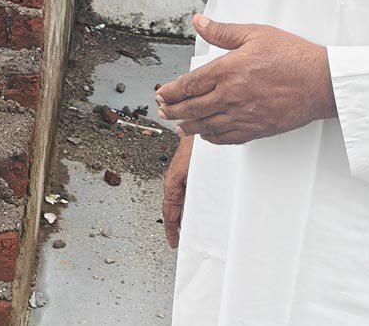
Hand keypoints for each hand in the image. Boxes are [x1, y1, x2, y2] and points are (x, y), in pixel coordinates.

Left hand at [155, 15, 335, 144]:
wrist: (322, 82)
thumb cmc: (292, 56)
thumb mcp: (255, 33)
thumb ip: (222, 31)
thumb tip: (199, 22)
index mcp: (228, 70)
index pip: (189, 84)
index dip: (171, 91)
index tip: (162, 93)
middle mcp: (231, 95)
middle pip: (192, 107)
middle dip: (173, 110)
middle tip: (162, 110)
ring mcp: (244, 115)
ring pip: (207, 125)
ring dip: (188, 126)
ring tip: (178, 126)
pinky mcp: (257, 129)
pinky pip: (227, 138)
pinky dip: (212, 138)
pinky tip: (206, 135)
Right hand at [161, 133, 192, 248]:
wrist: (198, 126)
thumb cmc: (197, 147)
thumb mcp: (193, 174)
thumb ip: (190, 194)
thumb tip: (189, 213)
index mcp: (172, 182)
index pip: (169, 211)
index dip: (171, 229)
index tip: (174, 243)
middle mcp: (174, 180)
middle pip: (174, 208)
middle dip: (178, 225)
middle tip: (185, 241)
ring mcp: (180, 176)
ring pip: (181, 200)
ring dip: (185, 214)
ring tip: (194, 228)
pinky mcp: (187, 172)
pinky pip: (186, 192)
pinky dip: (190, 203)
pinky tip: (199, 208)